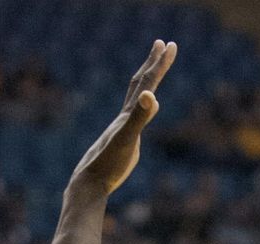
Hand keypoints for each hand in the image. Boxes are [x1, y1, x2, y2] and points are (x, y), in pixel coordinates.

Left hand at [71, 40, 176, 195]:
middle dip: (153, 63)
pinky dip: (141, 110)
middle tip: (162, 43)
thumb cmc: (109, 163)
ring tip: (152, 71)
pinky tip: (142, 112)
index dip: (159, 64)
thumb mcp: (127, 139)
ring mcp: (123, 130)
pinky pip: (134, 120)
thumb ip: (140, 117)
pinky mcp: (123, 144)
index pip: (147, 83)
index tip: (170, 44)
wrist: (89, 182)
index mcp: (128, 114)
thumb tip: (151, 95)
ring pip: (135, 100)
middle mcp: (125, 118)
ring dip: (145, 83)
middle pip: (140, 84)